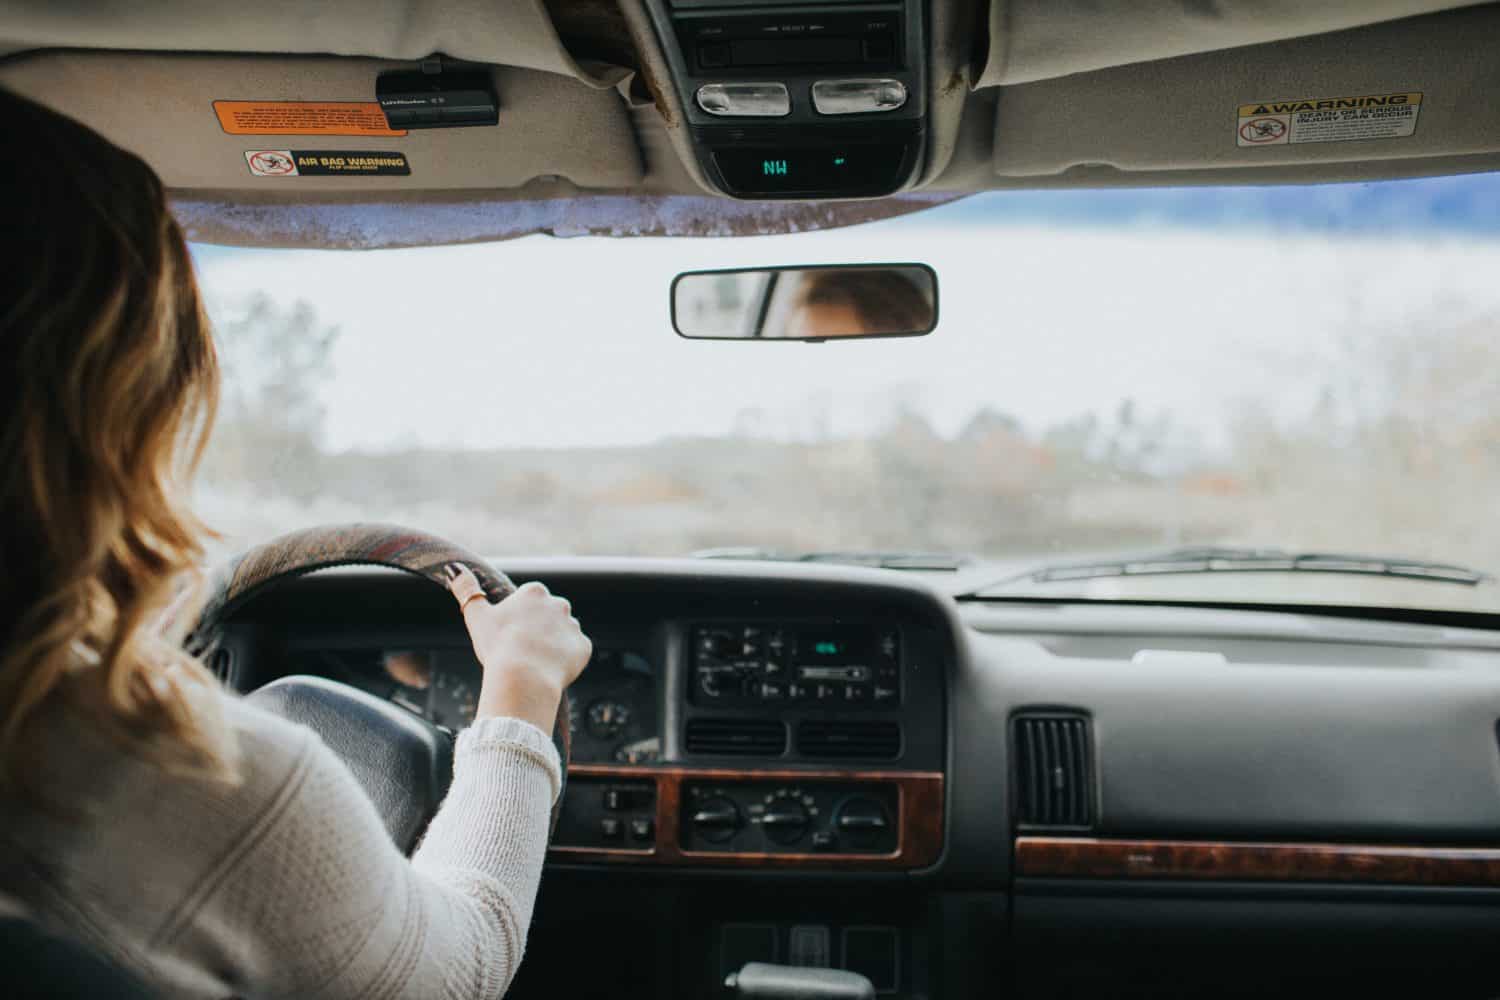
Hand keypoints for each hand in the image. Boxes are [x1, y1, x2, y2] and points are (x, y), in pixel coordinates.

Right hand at [445, 564, 591, 731]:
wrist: (523, 676)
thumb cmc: (498, 645)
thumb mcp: (477, 615)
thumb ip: (467, 590)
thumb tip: (454, 569)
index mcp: (534, 592)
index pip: (529, 602)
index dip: (519, 619)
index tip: (511, 634)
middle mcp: (558, 604)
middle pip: (548, 616)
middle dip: (538, 630)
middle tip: (522, 649)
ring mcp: (573, 625)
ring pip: (562, 634)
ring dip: (553, 644)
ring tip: (535, 662)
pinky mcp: (583, 646)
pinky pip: (575, 652)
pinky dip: (566, 660)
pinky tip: (550, 669)